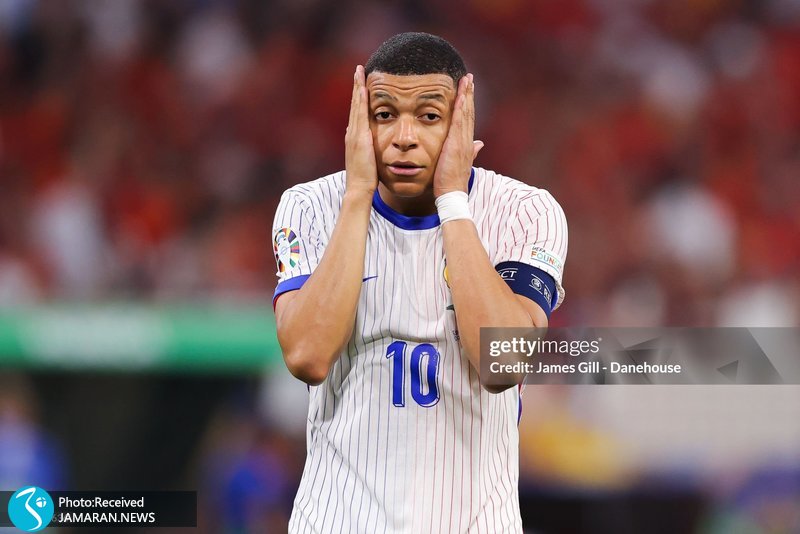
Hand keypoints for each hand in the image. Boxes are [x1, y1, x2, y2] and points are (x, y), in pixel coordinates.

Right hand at [344, 65, 377, 194]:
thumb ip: (366, 149)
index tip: (362, 83)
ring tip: (360, 71)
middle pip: (354, 104)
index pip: (357, 112)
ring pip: (356, 105)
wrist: (359, 189)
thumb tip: (367, 140)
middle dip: (357, 86)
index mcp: (355, 137)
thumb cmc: (366, 179)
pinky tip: (364, 87)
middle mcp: (352, 132)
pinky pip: (360, 113)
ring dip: (358, 87)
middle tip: (359, 69)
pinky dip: (360, 99)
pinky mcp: (359, 137)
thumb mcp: (366, 160)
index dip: (359, 97)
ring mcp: (354, 134)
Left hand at [433, 73, 483, 197]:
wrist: (452, 194)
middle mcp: (467, 140)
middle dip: (469, 94)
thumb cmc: (452, 182)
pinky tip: (460, 95)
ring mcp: (463, 141)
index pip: (468, 119)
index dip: (469, 103)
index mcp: (467, 144)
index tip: (468, 89)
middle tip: (469, 77)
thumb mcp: (461, 163)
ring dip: (466, 95)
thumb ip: (470, 152)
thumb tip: (479, 144)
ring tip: (466, 80)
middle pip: (469, 112)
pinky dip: (460, 107)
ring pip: (466, 113)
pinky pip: (459, 121)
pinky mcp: (456, 143)